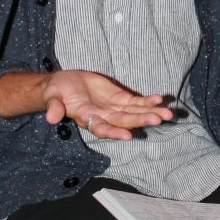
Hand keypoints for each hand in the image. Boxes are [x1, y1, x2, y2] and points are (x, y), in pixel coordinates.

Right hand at [0, 69, 173, 140]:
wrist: (64, 84)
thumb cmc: (56, 92)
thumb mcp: (52, 97)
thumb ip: (54, 108)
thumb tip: (50, 118)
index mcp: (88, 119)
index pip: (103, 128)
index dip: (114, 132)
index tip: (127, 136)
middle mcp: (105, 117)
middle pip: (125, 120)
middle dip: (141, 120)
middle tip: (158, 120)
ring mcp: (114, 108)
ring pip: (135, 112)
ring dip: (151, 113)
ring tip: (168, 114)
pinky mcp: (120, 98)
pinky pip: (137, 102)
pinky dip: (148, 101)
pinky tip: (160, 99)